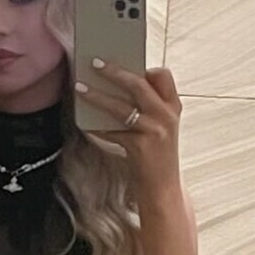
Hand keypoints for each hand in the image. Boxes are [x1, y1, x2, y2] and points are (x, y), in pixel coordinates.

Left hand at [75, 60, 183, 205]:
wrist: (163, 191)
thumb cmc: (157, 159)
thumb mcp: (160, 129)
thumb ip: (147, 109)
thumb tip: (115, 89)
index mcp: (173, 108)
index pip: (164, 76)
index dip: (145, 68)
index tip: (126, 62)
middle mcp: (166, 116)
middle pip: (138, 84)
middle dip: (114, 72)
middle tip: (95, 63)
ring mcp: (154, 131)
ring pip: (120, 107)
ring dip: (97, 96)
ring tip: (80, 89)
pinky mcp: (140, 147)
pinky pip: (112, 132)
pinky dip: (97, 128)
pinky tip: (86, 125)